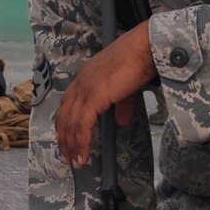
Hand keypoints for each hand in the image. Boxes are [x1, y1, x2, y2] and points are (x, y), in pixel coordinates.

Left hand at [56, 23, 156, 168]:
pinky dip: (81, 143)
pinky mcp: (94, 97)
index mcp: (85, 78)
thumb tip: (121, 122)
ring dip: (71, 146)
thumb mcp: (127, 88)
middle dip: (64, 140)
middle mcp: (80, 83)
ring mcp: (85, 89)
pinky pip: (83, 125)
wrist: (145, 47)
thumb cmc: (140, 60)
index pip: (67, 105)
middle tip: (67, 157)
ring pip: (71, 124)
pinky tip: (84, 155)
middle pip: (64, 117)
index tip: (66, 140)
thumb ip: (121, 106)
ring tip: (76, 162)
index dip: (65, 124)